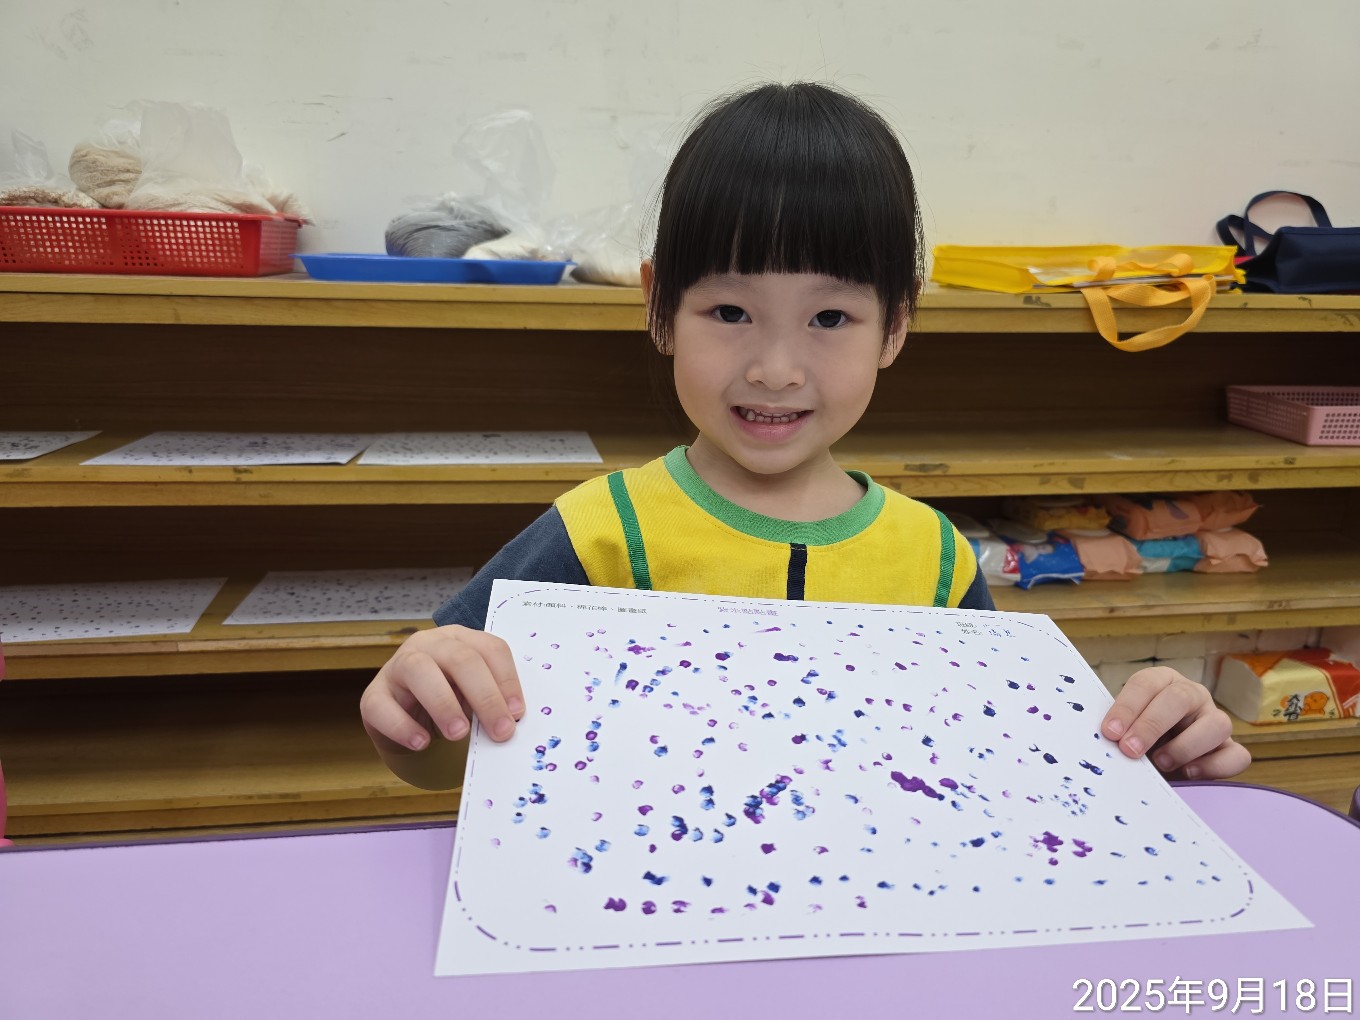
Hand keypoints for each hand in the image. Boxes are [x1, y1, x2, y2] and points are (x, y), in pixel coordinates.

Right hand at [360, 625, 524, 759]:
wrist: (408, 723)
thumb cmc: (451, 702)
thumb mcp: (473, 698)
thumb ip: (491, 702)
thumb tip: (512, 723)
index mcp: (460, 639)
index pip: (490, 648)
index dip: (507, 680)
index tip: (517, 713)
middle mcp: (428, 645)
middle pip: (460, 658)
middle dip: (484, 696)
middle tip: (500, 731)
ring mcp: (397, 667)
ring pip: (419, 670)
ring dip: (443, 703)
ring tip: (459, 733)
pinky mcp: (373, 696)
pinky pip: (383, 706)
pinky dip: (403, 726)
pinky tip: (421, 742)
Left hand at [1101, 666, 1249, 779]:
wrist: (1157, 760)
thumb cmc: (1137, 737)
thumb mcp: (1125, 727)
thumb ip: (1118, 728)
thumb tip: (1106, 738)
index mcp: (1162, 682)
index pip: (1146, 683)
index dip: (1127, 707)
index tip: (1109, 732)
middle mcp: (1192, 696)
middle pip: (1180, 698)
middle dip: (1151, 724)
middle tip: (1129, 749)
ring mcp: (1215, 721)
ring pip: (1217, 724)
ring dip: (1186, 745)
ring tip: (1160, 762)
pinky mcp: (1230, 749)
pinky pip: (1237, 755)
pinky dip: (1214, 766)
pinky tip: (1189, 773)